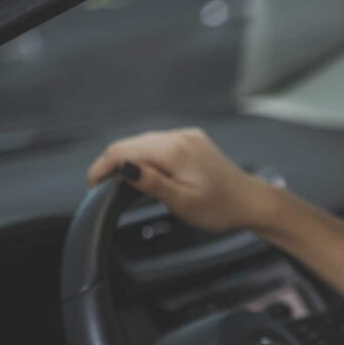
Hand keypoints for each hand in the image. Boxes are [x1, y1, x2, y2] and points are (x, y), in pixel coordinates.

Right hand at [86, 128, 266, 232]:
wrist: (252, 202)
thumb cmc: (220, 208)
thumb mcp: (183, 202)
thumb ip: (152, 183)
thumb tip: (124, 167)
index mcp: (175, 150)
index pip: (124, 150)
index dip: (102, 166)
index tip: (91, 186)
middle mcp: (180, 136)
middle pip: (132, 143)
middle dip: (112, 162)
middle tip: (100, 187)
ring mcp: (188, 136)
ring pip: (145, 142)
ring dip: (128, 158)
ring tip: (118, 183)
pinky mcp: (193, 140)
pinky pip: (160, 144)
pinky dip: (146, 156)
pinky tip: (143, 172)